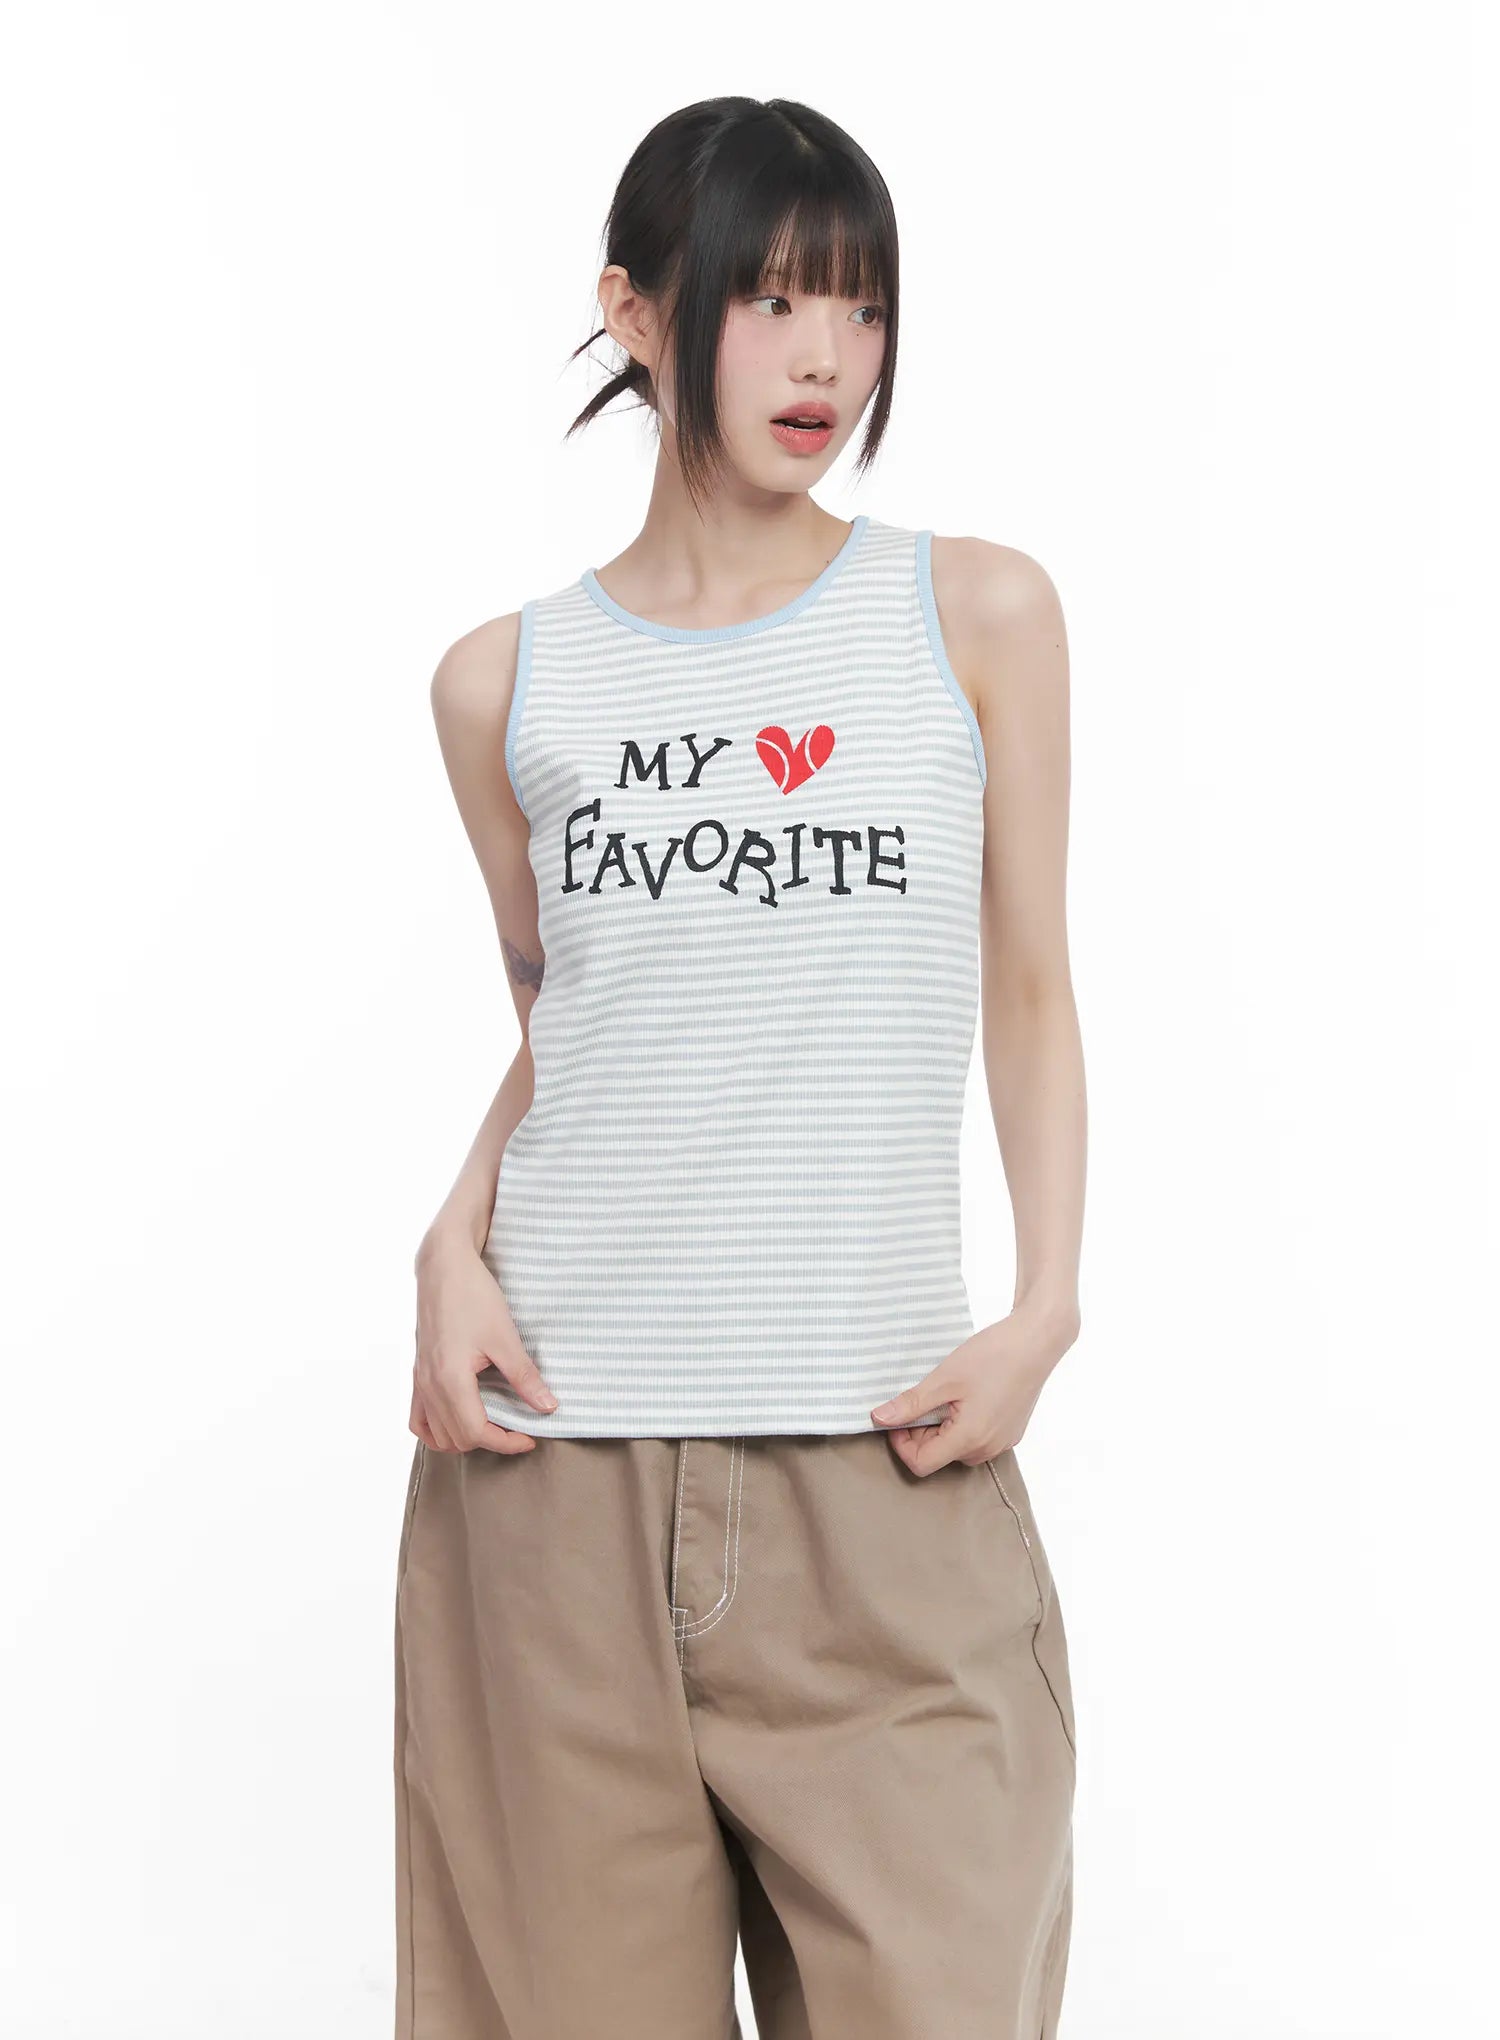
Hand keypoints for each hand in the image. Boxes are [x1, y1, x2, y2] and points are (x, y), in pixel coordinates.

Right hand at [411, 1229, 558, 1453]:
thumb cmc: (473, 1296)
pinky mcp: (417, 1372)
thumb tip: (548, 1408)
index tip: (530, 1437)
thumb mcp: (506, 1337)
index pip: (475, 1433)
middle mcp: (429, 1386)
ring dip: (464, 1438)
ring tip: (493, 1424)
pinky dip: (437, 1429)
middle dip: (489, 1441)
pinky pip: (418, 1418)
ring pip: (436, 1435)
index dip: (506, 1443)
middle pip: (457, 1439)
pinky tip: (459, 1419)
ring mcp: (419, 1381)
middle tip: (518, 1427)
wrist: (443, 1267)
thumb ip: (525, 1377)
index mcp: (450, 1380)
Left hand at [868, 1299, 1078, 1475]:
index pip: (920, 1464)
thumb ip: (911, 1404)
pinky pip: (978, 1438)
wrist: (1037, 1340)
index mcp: (969, 1439)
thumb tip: (879, 1419)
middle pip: (939, 1457)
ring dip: (943, 1427)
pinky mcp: (1011, 1432)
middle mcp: (988, 1449)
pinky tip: (967, 1395)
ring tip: (947, 1394)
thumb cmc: (993, 1355)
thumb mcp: (944, 1378)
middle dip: (921, 1433)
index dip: (901, 1443)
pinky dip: (963, 1423)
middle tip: (923, 1397)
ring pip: (958, 1448)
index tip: (899, 1415)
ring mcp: (1003, 1442)